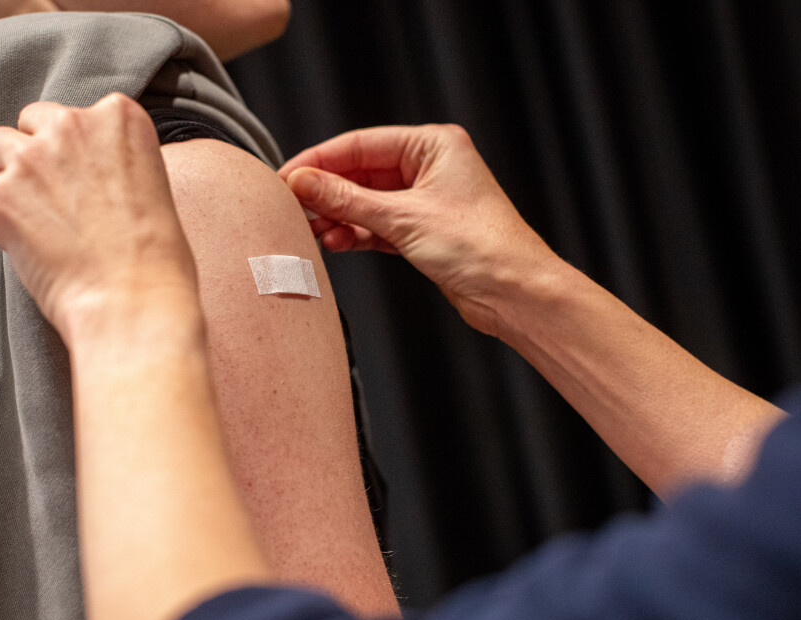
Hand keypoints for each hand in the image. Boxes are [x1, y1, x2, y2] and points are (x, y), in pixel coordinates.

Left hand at [0, 93, 197, 345]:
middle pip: (32, 120)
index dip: (78, 151)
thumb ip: (111, 159)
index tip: (90, 184)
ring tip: (39, 223)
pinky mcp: (0, 195)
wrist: (135, 301)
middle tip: (59, 202)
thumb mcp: (151, 184)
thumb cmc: (156, 258)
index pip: (77, 114)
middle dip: (38, 153)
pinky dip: (4, 227)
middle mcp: (73, 124)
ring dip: (11, 179)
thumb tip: (76, 168)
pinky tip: (36, 254)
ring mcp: (31, 157)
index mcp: (119, 116)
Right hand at [279, 124, 558, 337]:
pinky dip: (354, 233)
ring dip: (337, 216)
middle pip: (360, 172)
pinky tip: (333, 241)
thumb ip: (346, 200)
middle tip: (292, 207)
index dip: (319, 161)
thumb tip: (303, 182)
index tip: (286, 178)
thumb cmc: (481, 246)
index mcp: (433, 144)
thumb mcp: (403, 218)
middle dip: (326, 193)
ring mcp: (424, 200)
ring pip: (365, 202)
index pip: (360, 144)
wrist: (514, 293)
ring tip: (311, 230)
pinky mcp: (421, 231)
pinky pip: (376, 225)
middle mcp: (429, 167)